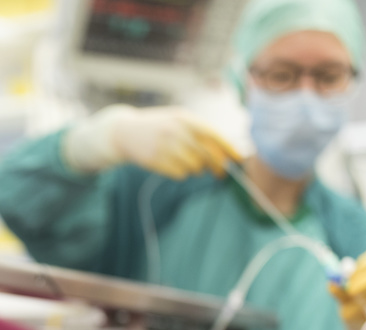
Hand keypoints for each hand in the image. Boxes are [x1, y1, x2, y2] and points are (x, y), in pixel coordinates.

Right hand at [63, 105, 240, 178]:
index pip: (214, 136)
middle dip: (216, 166)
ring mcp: (165, 146)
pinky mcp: (155, 161)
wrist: (125, 132)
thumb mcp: (179, 121)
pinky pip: (179, 174)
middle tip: (219, 173)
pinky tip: (171, 164)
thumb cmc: (159, 127)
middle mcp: (177, 131)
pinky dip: (180, 173)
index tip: (240, 158)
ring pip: (194, 167)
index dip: (229, 148)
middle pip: (207, 155)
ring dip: (194, 168)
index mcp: (186, 119)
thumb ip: (200, 134)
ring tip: (183, 160)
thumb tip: (226, 153)